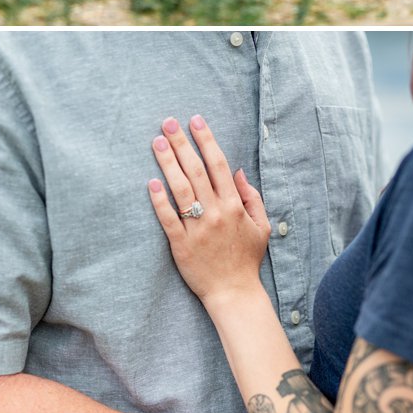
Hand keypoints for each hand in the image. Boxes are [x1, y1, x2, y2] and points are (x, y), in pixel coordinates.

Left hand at [147, 115, 271, 304]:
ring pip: (181, 189)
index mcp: (235, 204)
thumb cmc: (247, 259)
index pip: (219, 164)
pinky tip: (151, 182)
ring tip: (157, 143)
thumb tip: (239, 172)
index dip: (207, 140)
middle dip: (182, 143)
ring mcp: (197, 228)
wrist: (234, 291)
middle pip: (196, 170)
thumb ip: (252, 197)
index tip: (195, 120)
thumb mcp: (261, 225)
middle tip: (167, 123)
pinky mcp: (181, 244)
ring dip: (168, 163)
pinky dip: (159, 200)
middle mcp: (216, 211)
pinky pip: (168, 218)